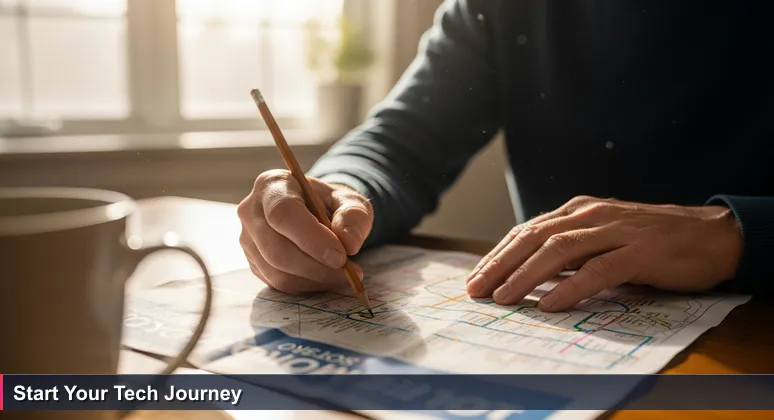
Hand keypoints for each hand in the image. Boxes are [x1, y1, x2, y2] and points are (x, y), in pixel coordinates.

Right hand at [237, 169, 372, 293]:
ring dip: (315, 279)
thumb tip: (349, 243)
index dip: (312, 238)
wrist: (313, 211)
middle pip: (276, 249)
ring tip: (343, 275)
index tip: (341, 256)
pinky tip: (326, 277)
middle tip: (348, 271)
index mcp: (272, 185)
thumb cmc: (328, 203)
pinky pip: (278, 283)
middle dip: (316, 267)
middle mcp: (251, 211)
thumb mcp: (349, 200)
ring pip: (277, 272)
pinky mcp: (253, 263)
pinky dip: (307, 286)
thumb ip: (354, 216)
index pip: (282, 213)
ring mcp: (248, 240)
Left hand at [466, 196, 742, 311]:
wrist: (712, 234)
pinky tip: (550, 304)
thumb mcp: (604, 236)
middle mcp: (590, 215)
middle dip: (500, 264)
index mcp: (578, 210)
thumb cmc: (653, 239)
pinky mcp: (639, 252)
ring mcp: (615, 231)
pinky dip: (571, 287)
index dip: (498, 254)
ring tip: (503, 297)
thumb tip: (532, 274)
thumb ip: (572, 249)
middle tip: (476, 289)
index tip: (475, 277)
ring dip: (525, 275)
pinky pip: (598, 270)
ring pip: (558, 250)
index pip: (527, 231)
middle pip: (534, 237)